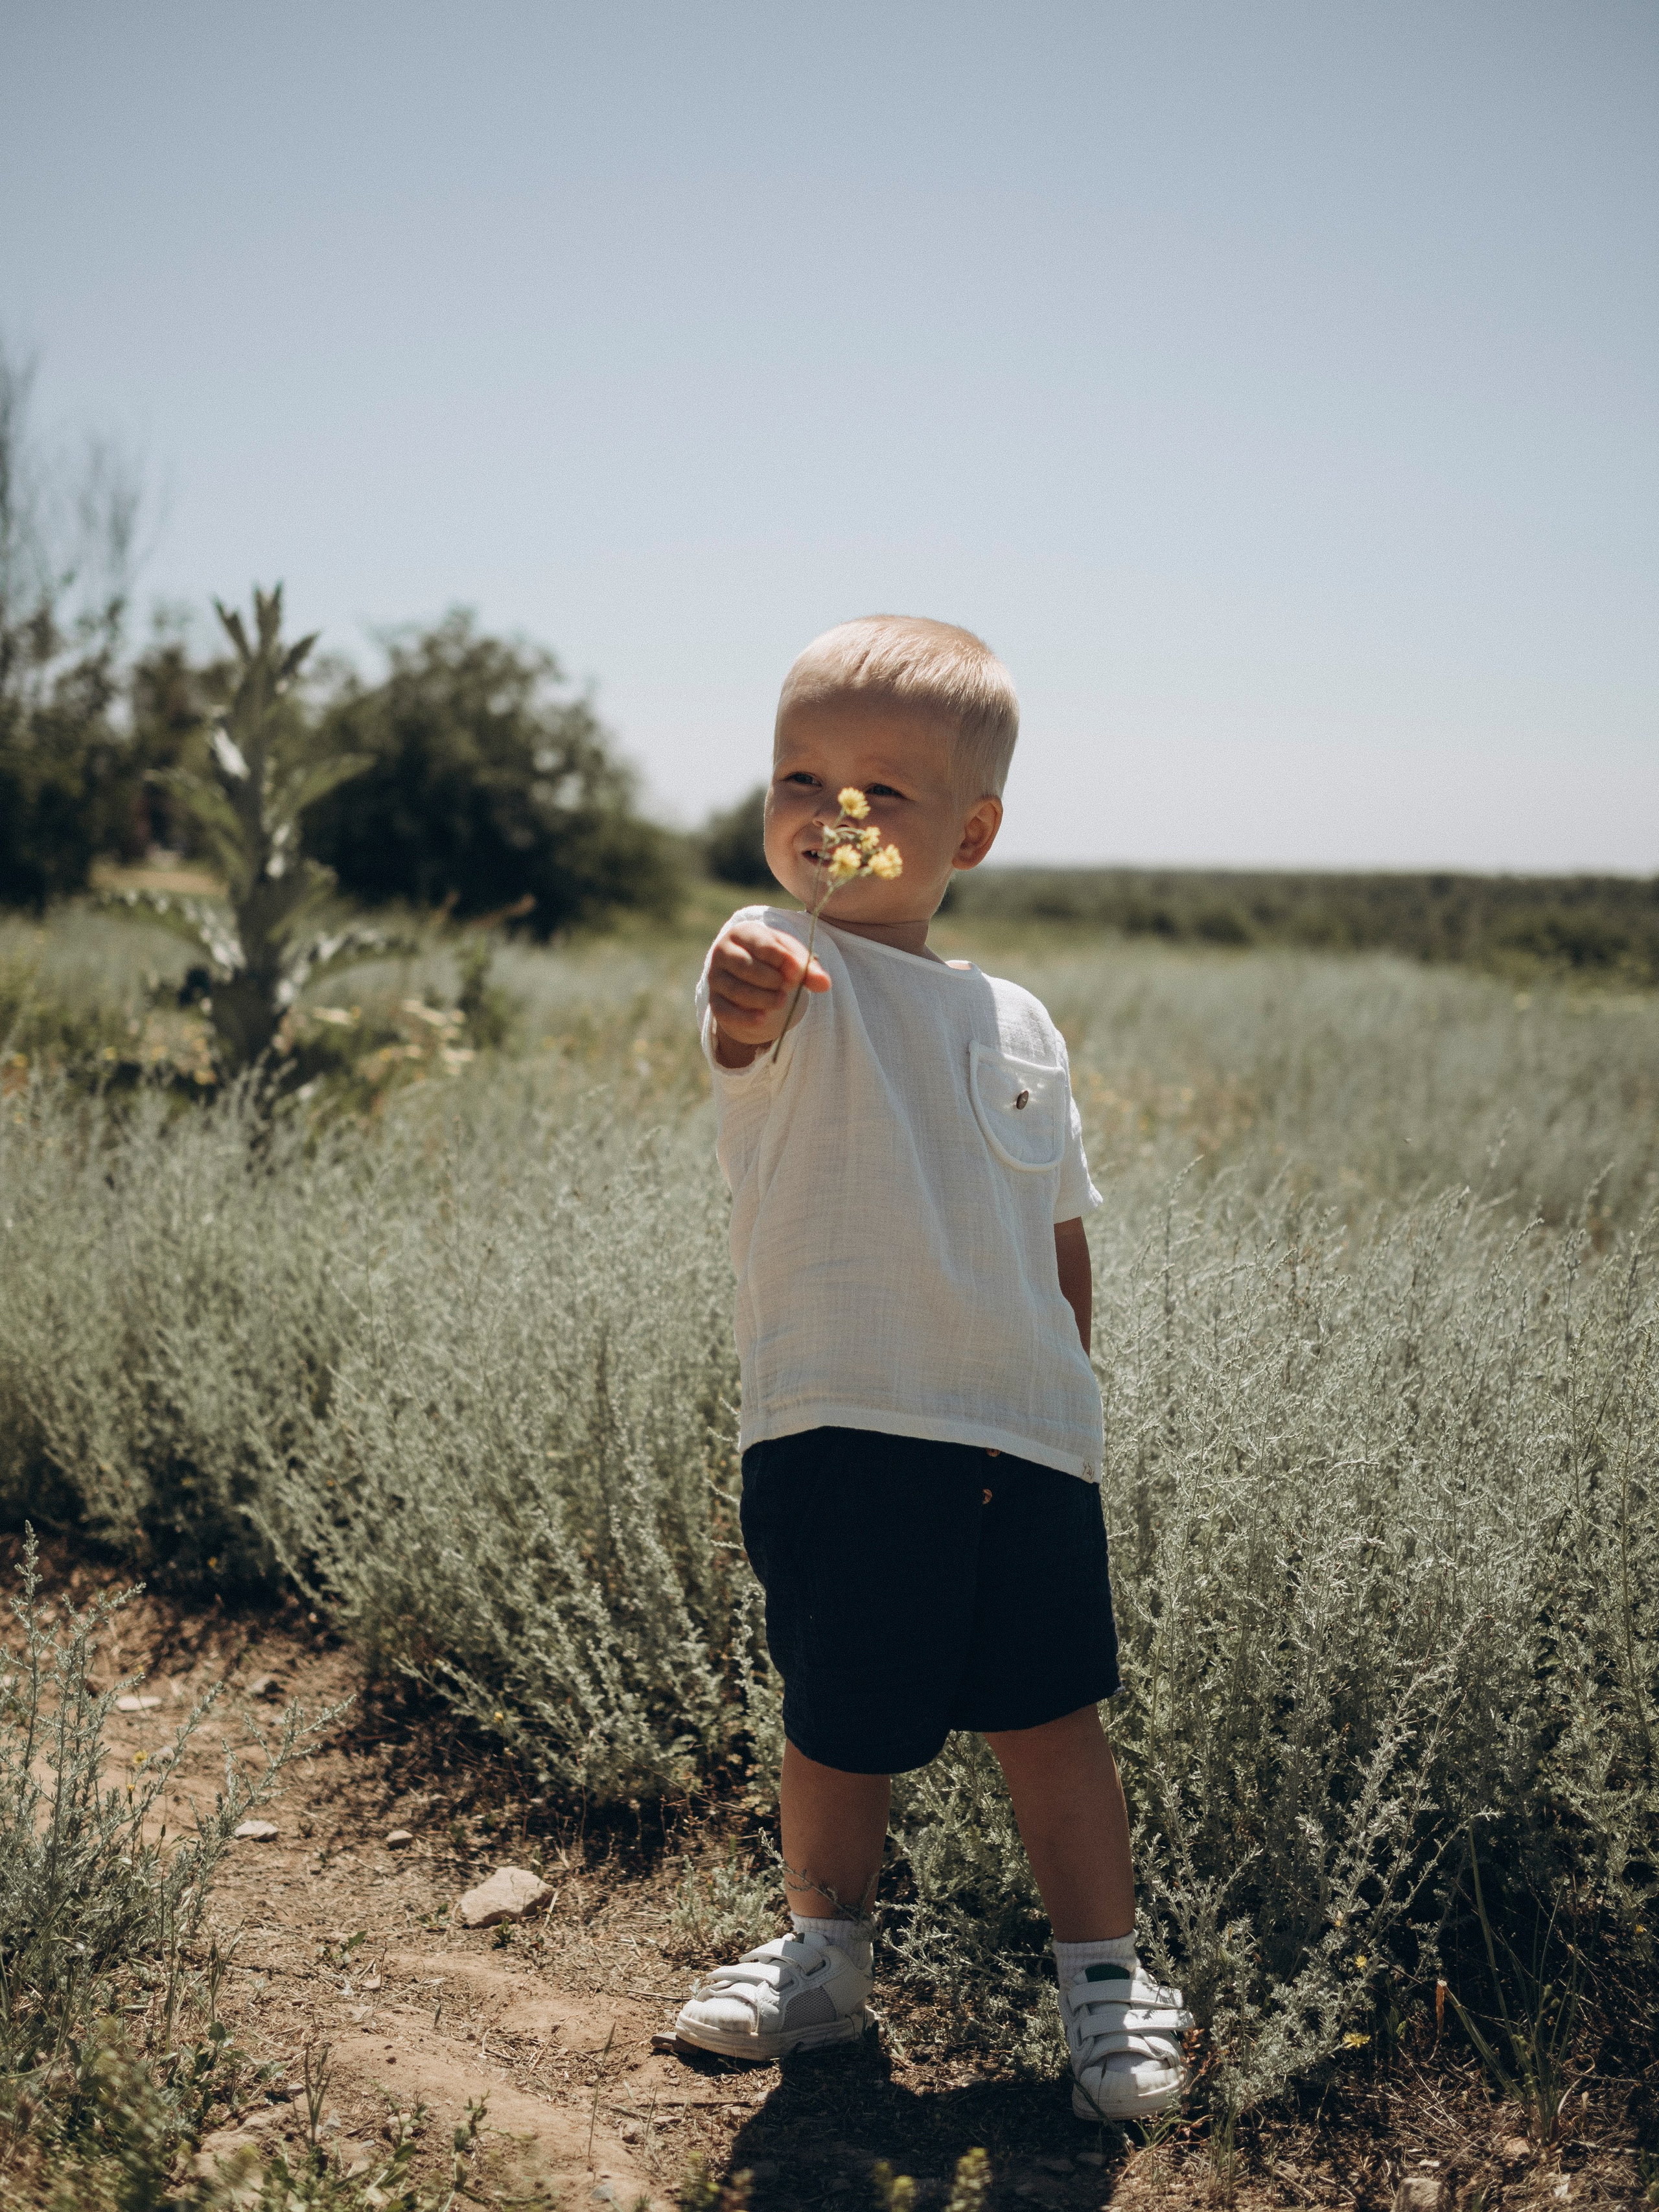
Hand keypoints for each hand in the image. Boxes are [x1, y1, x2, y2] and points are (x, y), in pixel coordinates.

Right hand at [707, 916, 829, 1065]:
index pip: (762, 945)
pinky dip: (744, 1017)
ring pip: (737, 990)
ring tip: (781, 1002)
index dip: (783, 960)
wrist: (749, 975)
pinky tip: (763, 1018)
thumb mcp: (791, 957)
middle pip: (745, 967)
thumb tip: (824, 984)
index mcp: (742, 933)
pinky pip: (726, 1012)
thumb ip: (808, 968)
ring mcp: (715, 977)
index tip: (799, 972)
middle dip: (771, 980)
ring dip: (763, 999)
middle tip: (789, 987)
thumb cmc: (772, 959)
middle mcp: (723, 952)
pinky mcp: (714, 1000)